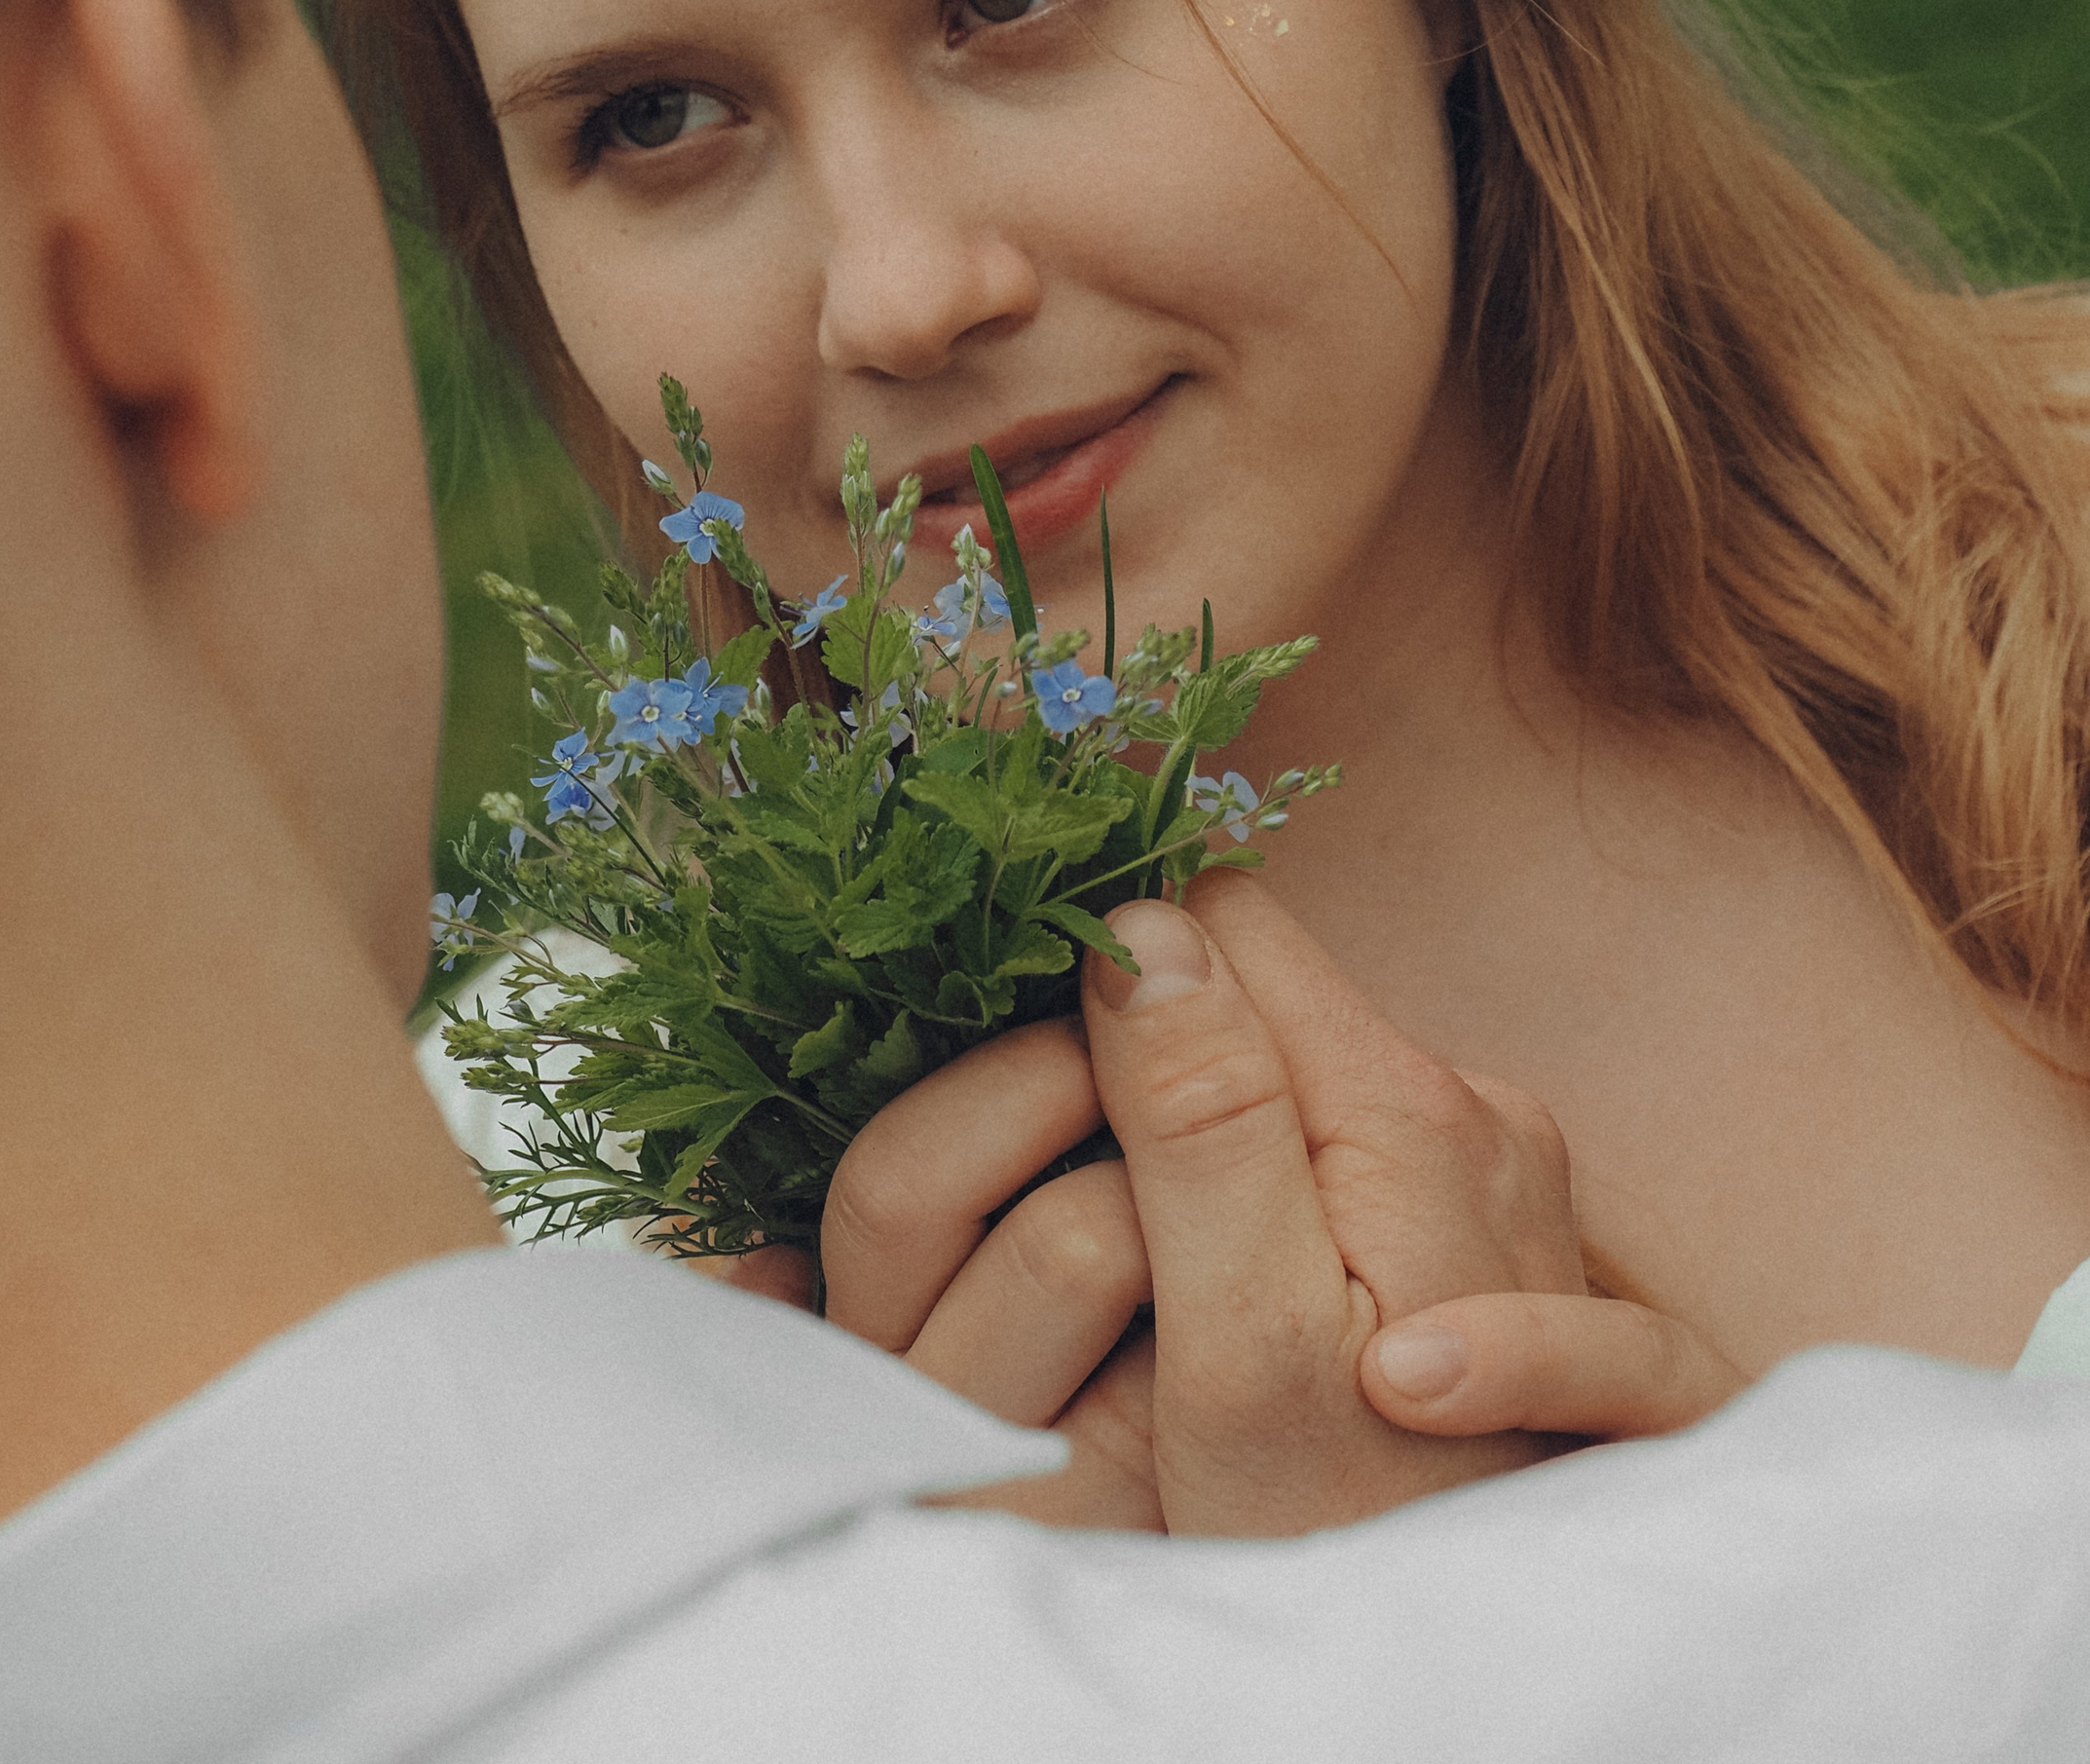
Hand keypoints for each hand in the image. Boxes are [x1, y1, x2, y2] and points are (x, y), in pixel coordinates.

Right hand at [802, 873, 1740, 1533]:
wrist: (1499, 1654)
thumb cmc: (1355, 1531)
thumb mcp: (1246, 1340)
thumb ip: (1202, 1118)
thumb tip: (1140, 923)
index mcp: (1414, 1108)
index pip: (1224, 921)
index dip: (1126, 989)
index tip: (1076, 1113)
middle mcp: (1477, 1102)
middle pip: (1263, 992)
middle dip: (1176, 1075)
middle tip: (1134, 1227)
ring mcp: (1497, 1158)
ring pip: (1296, 1066)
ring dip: (1226, 1144)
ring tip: (1194, 1282)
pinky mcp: (1490, 1212)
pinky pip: (1343, 1135)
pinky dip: (1284, 1191)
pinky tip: (1264, 1298)